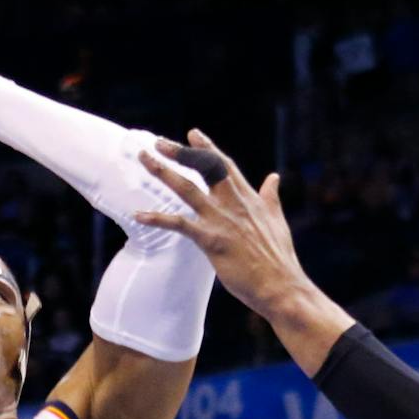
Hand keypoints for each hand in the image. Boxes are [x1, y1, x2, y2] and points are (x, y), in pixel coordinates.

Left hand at [135, 134, 319, 322]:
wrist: (280, 285)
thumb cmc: (279, 257)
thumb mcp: (276, 219)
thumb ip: (270, 196)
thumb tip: (274, 177)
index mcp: (248, 197)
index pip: (224, 165)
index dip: (207, 148)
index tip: (192, 133)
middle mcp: (233, 203)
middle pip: (203, 168)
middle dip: (180, 153)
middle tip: (157, 142)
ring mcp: (220, 220)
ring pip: (187, 188)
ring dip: (163, 172)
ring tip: (143, 159)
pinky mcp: (211, 240)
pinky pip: (178, 224)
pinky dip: (157, 218)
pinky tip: (138, 215)